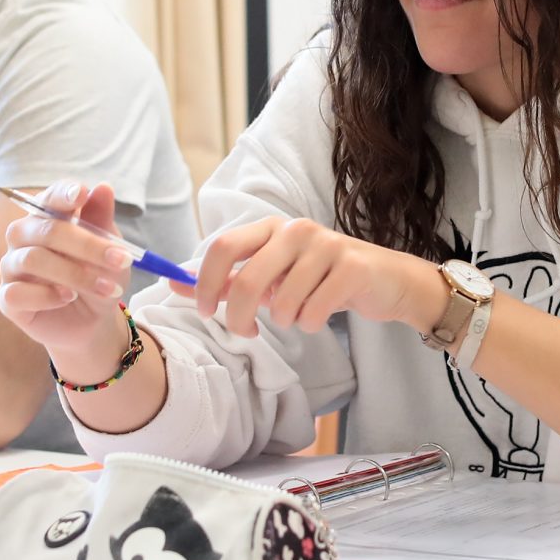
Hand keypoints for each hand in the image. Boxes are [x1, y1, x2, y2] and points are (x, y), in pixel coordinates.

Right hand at [0, 182, 146, 377]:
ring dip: (75, 274)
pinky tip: (67, 298)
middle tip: (120, 261)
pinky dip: (46, 296)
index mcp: (47, 218)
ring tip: (105, 288)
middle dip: (87, 245)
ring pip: (32, 260)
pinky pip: (16, 292)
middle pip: (45, 230)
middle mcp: (23, 237)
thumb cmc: (97, 277)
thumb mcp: (110, 250)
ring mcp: (11, 267)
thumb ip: (102, 220)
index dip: (63, 194)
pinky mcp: (7, 298)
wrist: (92, 321)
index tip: (82, 194)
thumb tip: (103, 187)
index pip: (49, 198)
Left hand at [190, 217, 441, 340]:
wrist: (386, 280)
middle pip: (248, 281)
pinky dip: (312, 323)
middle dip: (239, 316)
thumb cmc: (321, 279)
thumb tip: (173, 282)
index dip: (206, 284)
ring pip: (283, 304)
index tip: (206, 312)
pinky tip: (322, 313)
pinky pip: (313, 312)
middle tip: (245, 331)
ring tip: (300, 313)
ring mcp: (326, 246)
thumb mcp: (272, 276)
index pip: (222, 247)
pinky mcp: (351, 267)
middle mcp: (295, 230)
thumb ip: (227, 279)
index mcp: (271, 228)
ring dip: (286, 320)